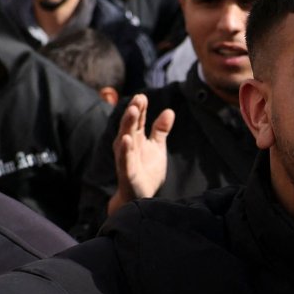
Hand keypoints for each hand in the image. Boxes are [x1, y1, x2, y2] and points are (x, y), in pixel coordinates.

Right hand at [111, 94, 173, 208]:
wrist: (141, 197)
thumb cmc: (146, 170)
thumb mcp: (157, 147)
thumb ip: (160, 130)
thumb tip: (169, 111)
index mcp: (135, 138)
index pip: (137, 120)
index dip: (140, 108)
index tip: (142, 96)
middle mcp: (128, 146)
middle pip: (130, 126)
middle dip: (133, 112)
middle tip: (138, 98)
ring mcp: (126, 159)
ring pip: (125, 139)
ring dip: (127, 125)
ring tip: (132, 111)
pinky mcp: (127, 173)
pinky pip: (124, 160)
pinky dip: (124, 150)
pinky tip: (126, 140)